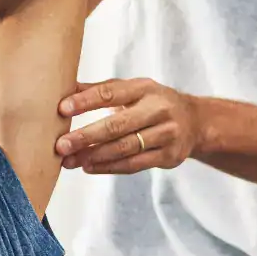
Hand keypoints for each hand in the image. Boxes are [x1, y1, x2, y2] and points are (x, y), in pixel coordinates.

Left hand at [55, 78, 202, 173]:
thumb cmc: (152, 103)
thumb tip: (64, 87)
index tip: (62, 108)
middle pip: (117, 125)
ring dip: (93, 156)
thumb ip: (101, 90)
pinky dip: (109, 167)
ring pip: (124, 148)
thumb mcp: (133, 89)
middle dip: (86, 136)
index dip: (86, 100)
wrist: (196, 122)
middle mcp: (158, 109)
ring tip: (69, 161)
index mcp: (144, 88)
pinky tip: (89, 167)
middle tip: (61, 145)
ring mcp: (166, 134)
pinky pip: (134, 164)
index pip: (111, 93)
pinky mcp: (168, 156)